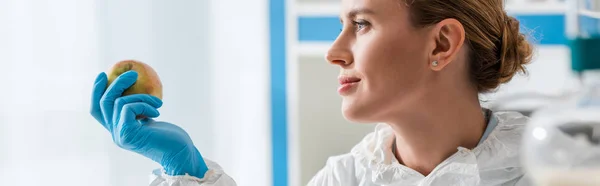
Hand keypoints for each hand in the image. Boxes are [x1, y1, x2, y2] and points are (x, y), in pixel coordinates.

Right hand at [90, 70, 207, 177]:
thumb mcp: (151, 119)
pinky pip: (129, 107)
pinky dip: (144, 104)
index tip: (103, 74)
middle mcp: (115, 134)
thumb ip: (139, 110)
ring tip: (158, 103)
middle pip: (103, 103)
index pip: (98, 111)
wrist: (180, 154)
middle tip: (132, 73)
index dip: (96, 92)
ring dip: (141, 97)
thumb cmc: (170, 137)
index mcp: (119, 131)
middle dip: (115, 84)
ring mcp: (120, 135)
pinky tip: (157, 111)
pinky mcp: (127, 133)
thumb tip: (135, 86)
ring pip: (119, 102)